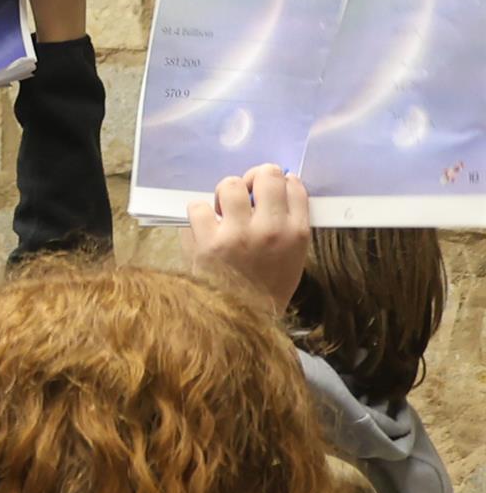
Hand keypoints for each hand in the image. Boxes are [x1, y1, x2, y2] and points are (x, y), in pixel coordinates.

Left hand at [185, 164, 310, 309]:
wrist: (241, 316)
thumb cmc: (266, 284)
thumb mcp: (292, 256)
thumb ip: (286, 223)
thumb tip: (273, 186)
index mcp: (296, 233)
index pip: (293, 185)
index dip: (279, 180)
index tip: (267, 188)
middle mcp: (270, 229)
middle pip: (265, 176)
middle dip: (252, 178)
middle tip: (244, 193)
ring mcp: (238, 233)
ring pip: (229, 185)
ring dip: (224, 194)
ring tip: (224, 210)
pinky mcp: (208, 241)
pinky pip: (198, 206)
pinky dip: (198, 214)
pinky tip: (204, 227)